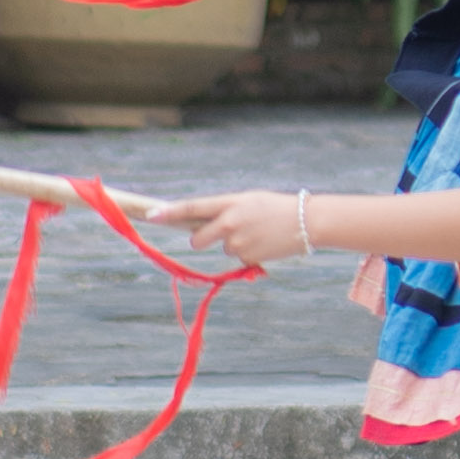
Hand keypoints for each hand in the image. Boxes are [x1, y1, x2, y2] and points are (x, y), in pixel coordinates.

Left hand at [162, 182, 321, 265]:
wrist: (308, 221)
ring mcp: (238, 242)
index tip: (150, 215)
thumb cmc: (276, 207)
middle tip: (211, 236)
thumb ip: (225, 210)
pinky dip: (249, 252)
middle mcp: (230, 222)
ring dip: (234, 243)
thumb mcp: (249, 201)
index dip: (169, 212)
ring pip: (222, 249)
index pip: (192, 207)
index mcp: (230, 202)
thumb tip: (201, 227)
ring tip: (258, 232)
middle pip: (197, 239)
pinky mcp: (248, 258)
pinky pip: (238, 258)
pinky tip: (265, 242)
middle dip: (199, 240)